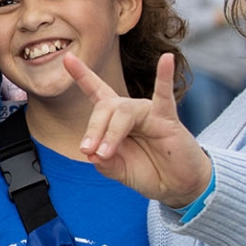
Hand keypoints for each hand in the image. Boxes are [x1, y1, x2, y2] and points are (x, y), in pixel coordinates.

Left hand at [63, 52, 212, 207]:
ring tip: (105, 154)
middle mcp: (131, 111)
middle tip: (88, 151)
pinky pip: (164, 96)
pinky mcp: (168, 119)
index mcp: (115, 120)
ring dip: (110, 133)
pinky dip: (164, 77)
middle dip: (93, 129)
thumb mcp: (119, 171)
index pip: (96, 92)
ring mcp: (149, 112)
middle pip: (105, 107)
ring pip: (124, 111)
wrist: (177, 187)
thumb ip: (105, 164)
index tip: (67, 58)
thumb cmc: (148, 172)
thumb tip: (94, 155)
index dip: (82, 76)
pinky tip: (166, 60)